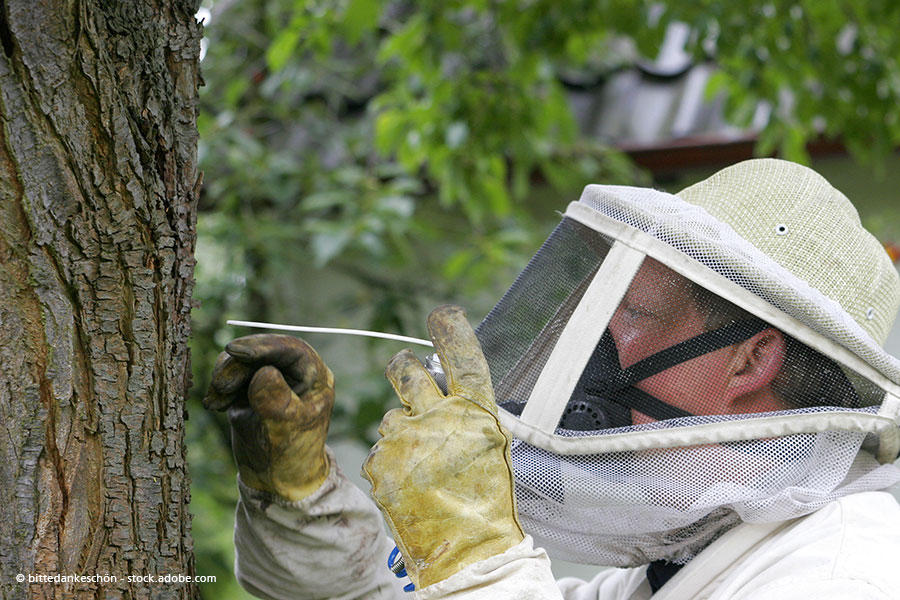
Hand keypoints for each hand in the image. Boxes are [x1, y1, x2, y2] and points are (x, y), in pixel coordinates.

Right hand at [203, 334, 333, 500]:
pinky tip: (215, 405)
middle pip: (262, 352)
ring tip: (216, 403)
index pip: (290, 349)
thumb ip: (275, 400)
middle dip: (236, 365)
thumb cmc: (292, 454)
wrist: (276, 479)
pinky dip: (219, 386)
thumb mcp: (286, 428)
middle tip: (220, 386)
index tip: (235, 351)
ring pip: (242, 361)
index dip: (263, 346)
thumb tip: (263, 372)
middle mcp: (293, 372)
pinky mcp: (249, 388)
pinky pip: (230, 375)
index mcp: (314, 376)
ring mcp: (271, 378)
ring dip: (224, 377)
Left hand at [362, 305, 523, 588]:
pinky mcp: (382, 463)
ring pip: (390, 415)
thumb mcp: (490, 447)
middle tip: (403, 371)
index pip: (463, 357)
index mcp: (476, 413)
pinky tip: (409, 483)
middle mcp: (439, 419)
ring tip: (419, 463)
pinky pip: (380, 449)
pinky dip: (391, 461)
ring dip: (400, 430)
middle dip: (402, 366)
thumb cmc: (487, 501)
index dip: (451, 330)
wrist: (468, 552)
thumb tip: (445, 386)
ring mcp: (406, 440)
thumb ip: (468, 414)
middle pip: (406, 370)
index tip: (442, 314)